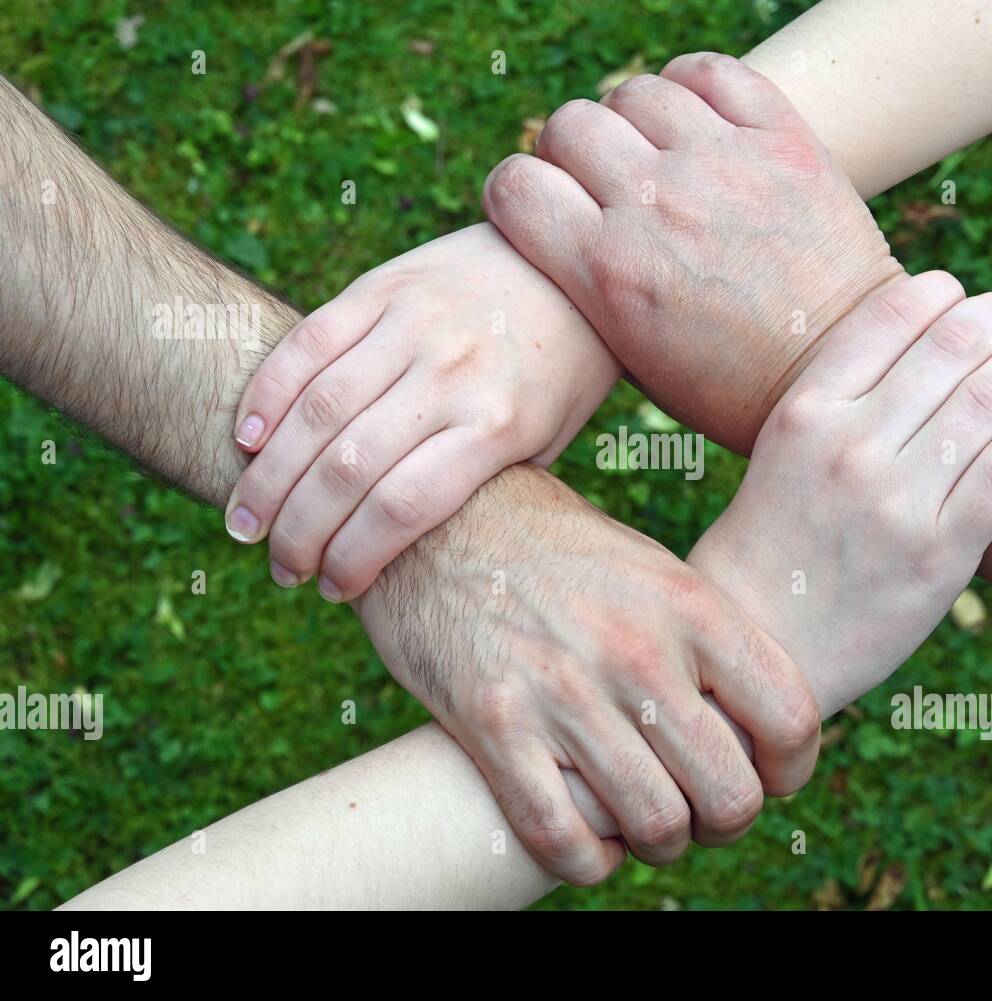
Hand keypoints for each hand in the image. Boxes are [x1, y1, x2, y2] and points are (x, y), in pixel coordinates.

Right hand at [224, 223, 618, 601]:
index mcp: (499, 425)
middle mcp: (453, 374)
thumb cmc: (557, 377)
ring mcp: (415, 324)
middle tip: (279, 567)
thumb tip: (399, 550)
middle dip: (299, 531)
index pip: (403, 508)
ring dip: (268, 477)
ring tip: (245, 522)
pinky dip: (267, 395)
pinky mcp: (384, 286)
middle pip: (348, 467)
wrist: (571, 270)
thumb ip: (479, 486)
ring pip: (316, 410)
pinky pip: (308, 343)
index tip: (334, 589)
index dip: (354, 557)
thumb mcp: (544, 444)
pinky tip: (247, 442)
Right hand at [354, 463, 820, 882]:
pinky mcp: (494, 726)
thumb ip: (706, 640)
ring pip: (656, 827)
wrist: (438, 516)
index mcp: (689, 604)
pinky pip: (563, 839)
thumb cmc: (556, 549)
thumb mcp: (650, 568)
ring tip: (643, 821)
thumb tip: (756, 721)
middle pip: (730, 793)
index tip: (770, 776)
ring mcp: (564, 691)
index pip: (789, 718)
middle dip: (723, 819)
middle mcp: (636, 650)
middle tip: (699, 806)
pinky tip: (588, 839)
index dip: (791, 769)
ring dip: (658, 842)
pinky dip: (587, 860)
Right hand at [482, 51, 903, 452]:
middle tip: (601, 184)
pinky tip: (697, 122)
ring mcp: (721, 163)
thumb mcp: (636, 357)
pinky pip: (709, 71)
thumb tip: (561, 221)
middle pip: (568, 126)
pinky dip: (690, 86)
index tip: (543, 209)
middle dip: (571, 154)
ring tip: (654, 155)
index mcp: (608, 272)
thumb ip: (588, 281)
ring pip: (634, 92)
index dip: (518, 194)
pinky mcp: (781, 138)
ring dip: (632, 121)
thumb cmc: (732, 387)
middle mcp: (656, 205)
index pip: (514, 185)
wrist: (845, 373)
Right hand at [690, 272, 991, 711]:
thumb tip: (916, 340)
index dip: (941, 293)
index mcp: (804, 414)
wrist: (760, 643)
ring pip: (989, 403)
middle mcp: (850, 448)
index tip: (960, 294)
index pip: (891, 318)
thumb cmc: (770, 539)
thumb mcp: (778, 451)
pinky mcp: (940, 556)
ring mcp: (897, 503)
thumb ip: (836, 398)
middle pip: (951, 350)